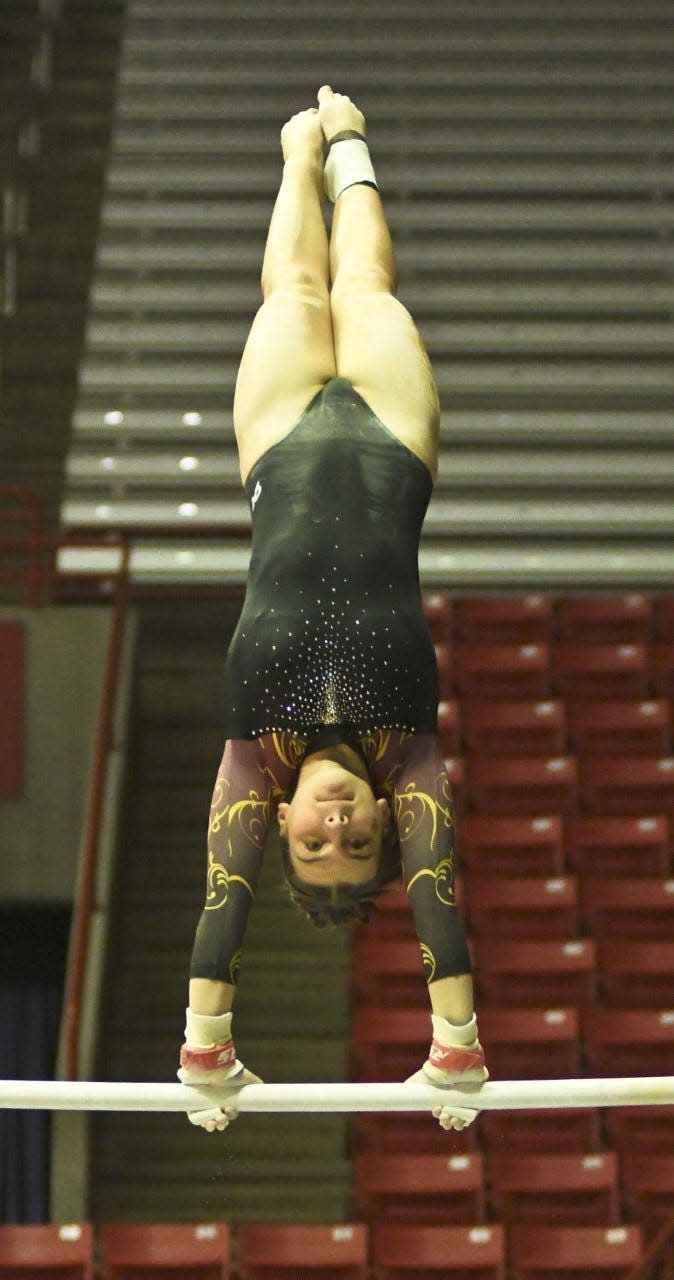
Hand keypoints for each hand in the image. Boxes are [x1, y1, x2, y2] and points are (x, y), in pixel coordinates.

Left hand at [177, 1008, 261, 1132]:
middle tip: (223, 1119)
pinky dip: (200, 1121)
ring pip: (207, 1121)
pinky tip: (206, 1120)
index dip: (230, 1116)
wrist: (210, 1066)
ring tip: (214, 1123)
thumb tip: (264, 1088)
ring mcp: (202, 1104)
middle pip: (218, 1119)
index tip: (231, 1112)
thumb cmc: (227, 1071)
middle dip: (222, 1123)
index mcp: (225, 1098)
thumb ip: (256, 1084)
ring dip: (212, 1126)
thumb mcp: (245, 1077)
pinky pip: (195, 1118)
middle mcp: (213, 1101)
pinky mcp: (191, 1104)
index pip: (228, 1113)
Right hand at [406, 1013, 487, 1130]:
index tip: (437, 1110)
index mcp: (443, 1098)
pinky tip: (462, 1117)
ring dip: (456, 1123)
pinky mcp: (477, 1098)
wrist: (453, 1062)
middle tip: (444, 1116)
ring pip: (461, 1119)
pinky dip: (468, 1118)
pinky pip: (473, 1114)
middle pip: (451, 1119)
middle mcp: (455, 1100)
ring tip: (452, 1118)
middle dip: (446, 1122)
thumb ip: (409, 1086)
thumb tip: (398, 1092)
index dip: (439, 1116)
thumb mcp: (419, 1079)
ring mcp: (466, 1100)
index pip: (442, 1113)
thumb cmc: (437, 1070)